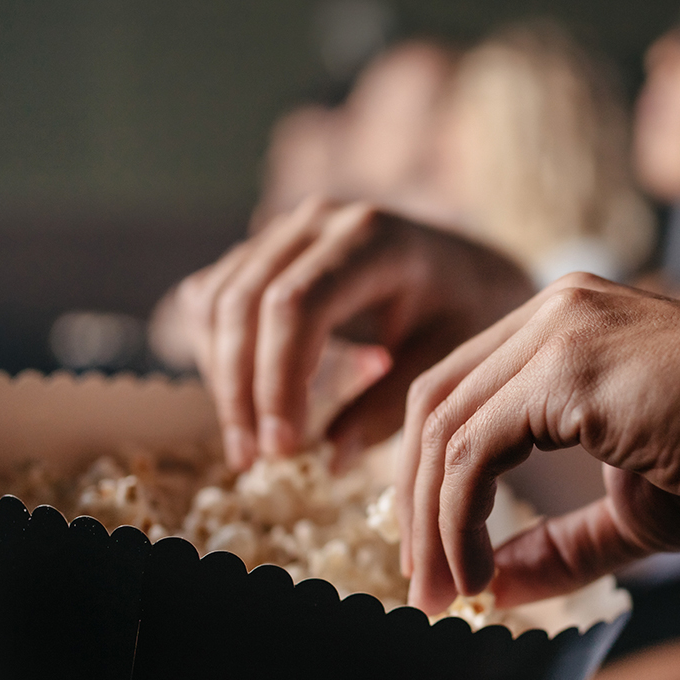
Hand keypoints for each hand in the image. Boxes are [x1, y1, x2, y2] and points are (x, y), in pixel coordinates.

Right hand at [174, 198, 532, 468]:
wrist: (467, 271)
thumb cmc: (464, 316)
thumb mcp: (445, 362)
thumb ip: (390, 407)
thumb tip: (331, 459)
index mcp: (373, 239)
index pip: (296, 306)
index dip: (278, 380)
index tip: (283, 447)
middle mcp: (319, 220)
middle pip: (245, 302)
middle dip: (241, 389)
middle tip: (253, 458)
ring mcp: (284, 230)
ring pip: (217, 300)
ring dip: (222, 378)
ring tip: (249, 446)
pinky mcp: (262, 249)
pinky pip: (212, 299)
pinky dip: (216, 354)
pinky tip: (247, 404)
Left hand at [397, 273, 679, 611]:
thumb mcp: (634, 511)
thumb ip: (558, 545)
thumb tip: (489, 589)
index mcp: (565, 326)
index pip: (461, 396)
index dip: (432, 484)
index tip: (440, 560)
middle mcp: (551, 311)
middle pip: (433, 404)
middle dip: (413, 506)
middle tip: (422, 588)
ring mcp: (558, 330)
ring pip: (441, 428)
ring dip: (429, 524)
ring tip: (442, 594)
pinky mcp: (568, 367)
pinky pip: (472, 449)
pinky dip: (457, 518)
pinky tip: (473, 573)